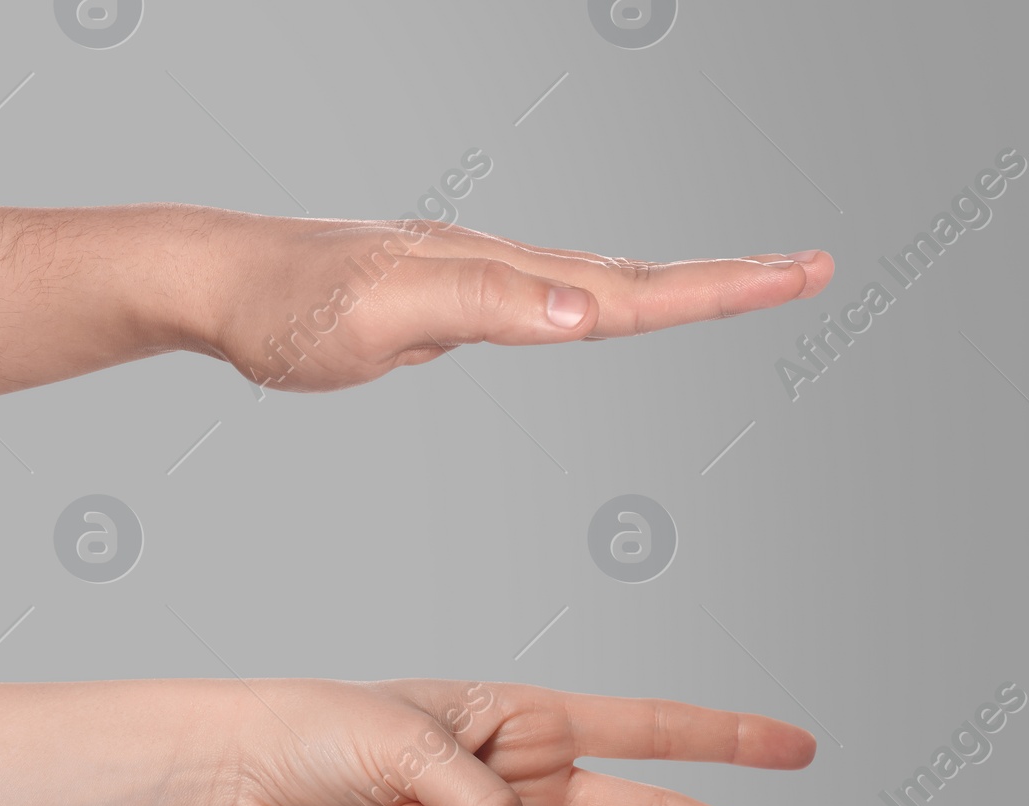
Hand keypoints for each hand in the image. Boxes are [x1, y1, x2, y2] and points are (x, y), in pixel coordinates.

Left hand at [188, 211, 832, 389]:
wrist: (219, 280)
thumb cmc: (288, 305)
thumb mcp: (384, 314)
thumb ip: (487, 306)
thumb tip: (593, 311)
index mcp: (499, 273)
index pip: (632, 286)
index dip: (722, 288)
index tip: (804, 274)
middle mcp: (497, 267)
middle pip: (633, 276)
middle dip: (725, 280)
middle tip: (809, 271)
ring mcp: (474, 282)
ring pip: (591, 287)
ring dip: (668, 288)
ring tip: (731, 288)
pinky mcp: (446, 303)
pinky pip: (543, 306)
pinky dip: (594, 307)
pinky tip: (592, 313)